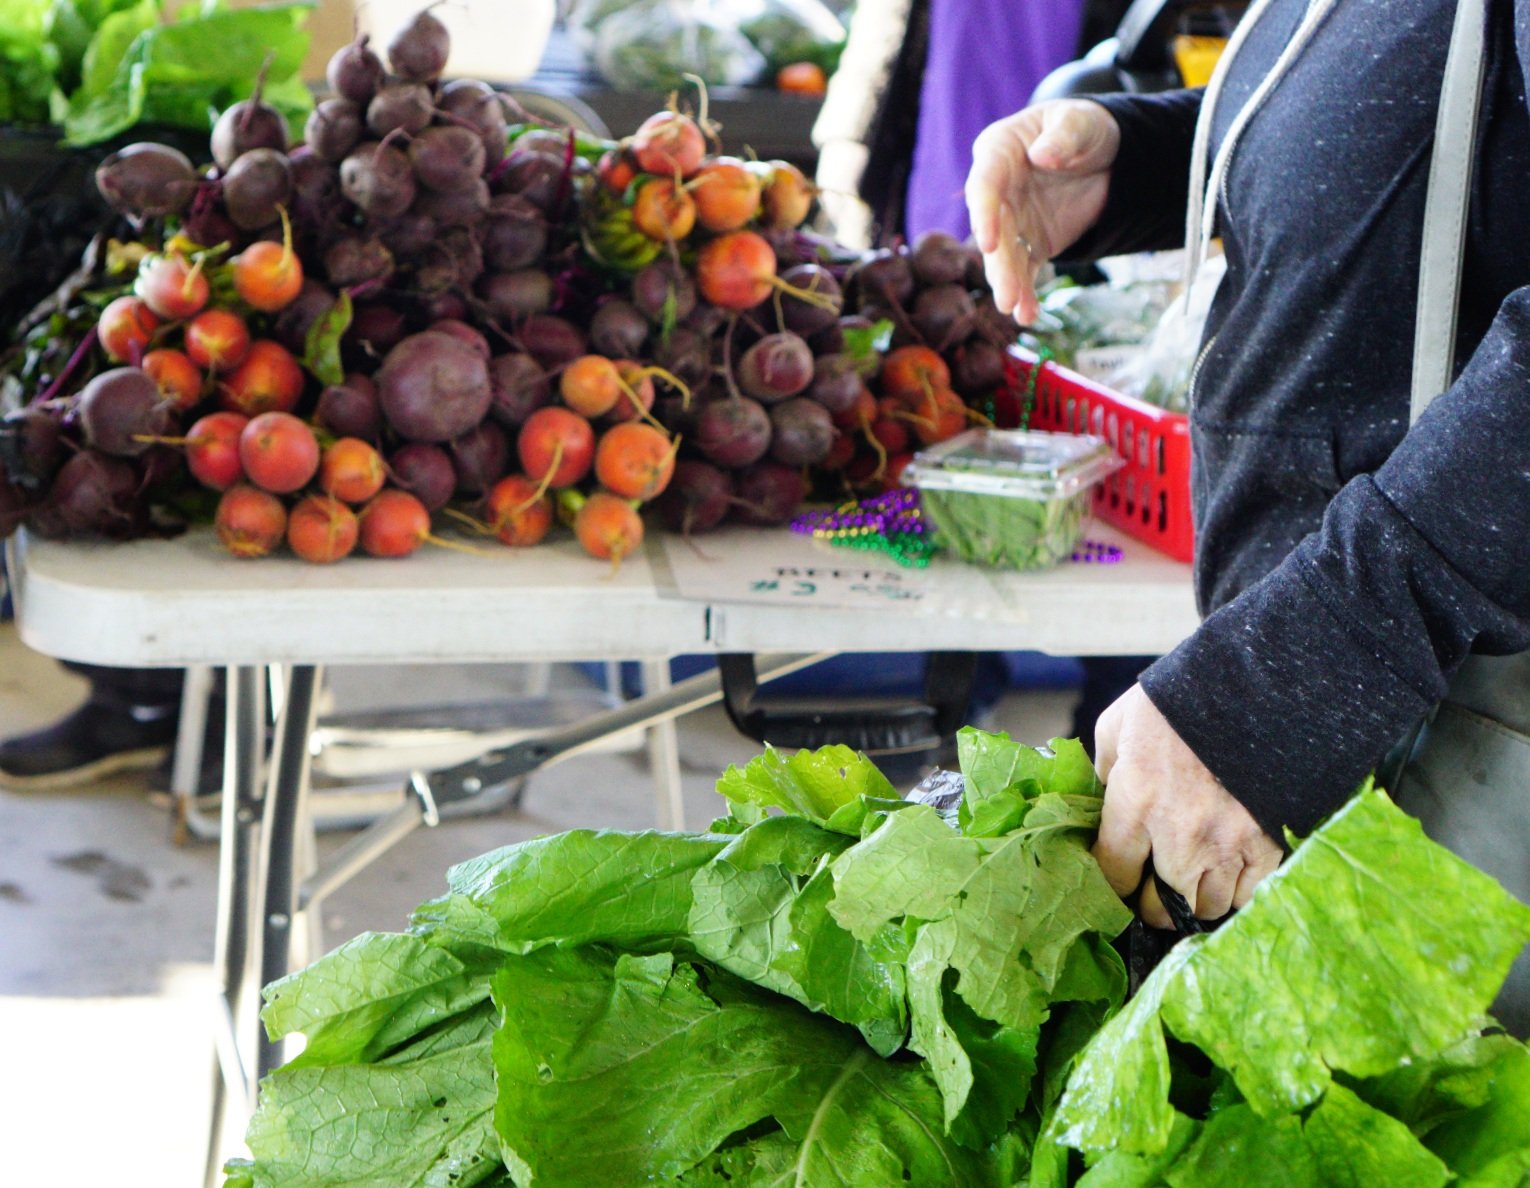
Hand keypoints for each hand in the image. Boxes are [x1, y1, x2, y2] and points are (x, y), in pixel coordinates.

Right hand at [965, 100, 1120, 324]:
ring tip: (1015, 310)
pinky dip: (1026, 293)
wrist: (1104, 154)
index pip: (984, 184)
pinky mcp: (1030, 243)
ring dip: (1009, 284)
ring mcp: (1012, 220)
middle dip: (998, 264)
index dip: (983, 213)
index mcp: (998, 151)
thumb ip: (1063, 135)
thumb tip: (1042, 155)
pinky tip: (1028, 314)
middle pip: (992, 229)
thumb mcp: (1081, 121)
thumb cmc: (1083, 128)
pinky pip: (1025, 270)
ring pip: (1004, 256)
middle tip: (1005, 294)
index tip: (990, 242)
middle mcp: (997, 190)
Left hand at [1092, 684, 1282, 927]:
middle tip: (1150, 892)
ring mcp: (1226, 844)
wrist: (1256, 687)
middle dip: (1150, 903)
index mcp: (1136, 800)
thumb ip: (1105, 770)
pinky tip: (1225, 874)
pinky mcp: (1266, 845)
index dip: (1111, 884)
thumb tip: (1104, 801)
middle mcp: (1179, 833)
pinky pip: (1246, 895)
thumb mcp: (1119, 724)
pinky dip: (1233, 891)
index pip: (1113, 871)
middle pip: (1159, 904)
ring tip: (1189, 883)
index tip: (1116, 880)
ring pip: (1206, 907)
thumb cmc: (1181, 702)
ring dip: (1193, 900)